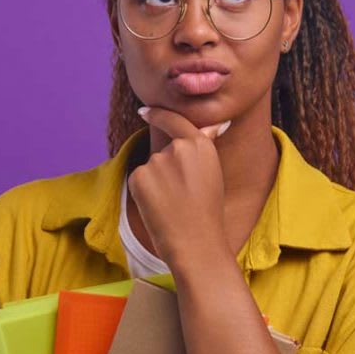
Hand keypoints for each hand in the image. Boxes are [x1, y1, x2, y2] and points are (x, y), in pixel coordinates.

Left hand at [129, 106, 231, 270]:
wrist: (195, 242)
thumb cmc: (208, 212)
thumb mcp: (213, 173)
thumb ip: (205, 146)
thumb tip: (215, 124)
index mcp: (200, 145)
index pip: (175, 120)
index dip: (157, 114)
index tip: (145, 111)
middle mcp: (178, 148)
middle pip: (164, 152)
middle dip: (166, 170)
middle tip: (180, 196)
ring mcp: (157, 161)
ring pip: (151, 168)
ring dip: (156, 183)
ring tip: (173, 204)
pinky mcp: (139, 176)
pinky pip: (139, 180)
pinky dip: (145, 193)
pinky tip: (159, 208)